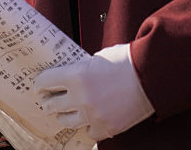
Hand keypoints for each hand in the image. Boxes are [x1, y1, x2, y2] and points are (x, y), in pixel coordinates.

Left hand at [34, 43, 153, 140]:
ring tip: (64, 113)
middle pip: (52, 105)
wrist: (152, 75)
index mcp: (76, 75)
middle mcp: (81, 97)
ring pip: (67, 121)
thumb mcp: (98, 59)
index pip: (46, 81)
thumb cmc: (126, 62)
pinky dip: (88, 126)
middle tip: (47, 102)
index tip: (39, 87)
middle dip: (48, 103)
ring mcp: (93, 115)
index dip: (40, 84)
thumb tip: (71, 76)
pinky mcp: (106, 128)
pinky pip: (89, 132)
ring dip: (64, 116)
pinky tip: (89, 120)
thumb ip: (82, 69)